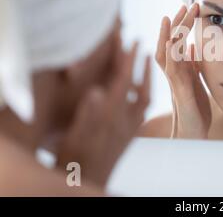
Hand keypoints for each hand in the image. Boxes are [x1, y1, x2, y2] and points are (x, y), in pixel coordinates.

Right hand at [56, 40, 150, 187]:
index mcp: (112, 117)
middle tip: (142, 45)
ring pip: (144, 99)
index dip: (127, 60)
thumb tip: (97, 92)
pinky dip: (143, 95)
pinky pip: (142, 110)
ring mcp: (130, 128)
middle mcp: (126, 121)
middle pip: (140, 87)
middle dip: (140, 65)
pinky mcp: (130, 135)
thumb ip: (88, 115)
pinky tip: (140, 91)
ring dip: (146, 79)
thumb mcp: (76, 137)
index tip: (133, 40)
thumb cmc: (75, 160)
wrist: (87, 183)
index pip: (123, 82)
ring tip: (146, 63)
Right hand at [156, 4, 210, 138]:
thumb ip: (193, 64)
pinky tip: (175, 43)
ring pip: (166, 53)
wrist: (193, 131)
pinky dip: (172, 56)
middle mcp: (174, 72)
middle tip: (185, 4)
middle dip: (176, 23)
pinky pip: (172, 71)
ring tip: (171, 17)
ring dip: (168, 35)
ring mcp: (175, 81)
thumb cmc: (194, 106)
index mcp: (180, 68)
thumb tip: (192, 46)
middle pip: (169, 42)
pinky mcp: (180, 91)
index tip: (189, 7)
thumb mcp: (196, 80)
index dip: (180, 24)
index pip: (176, 42)